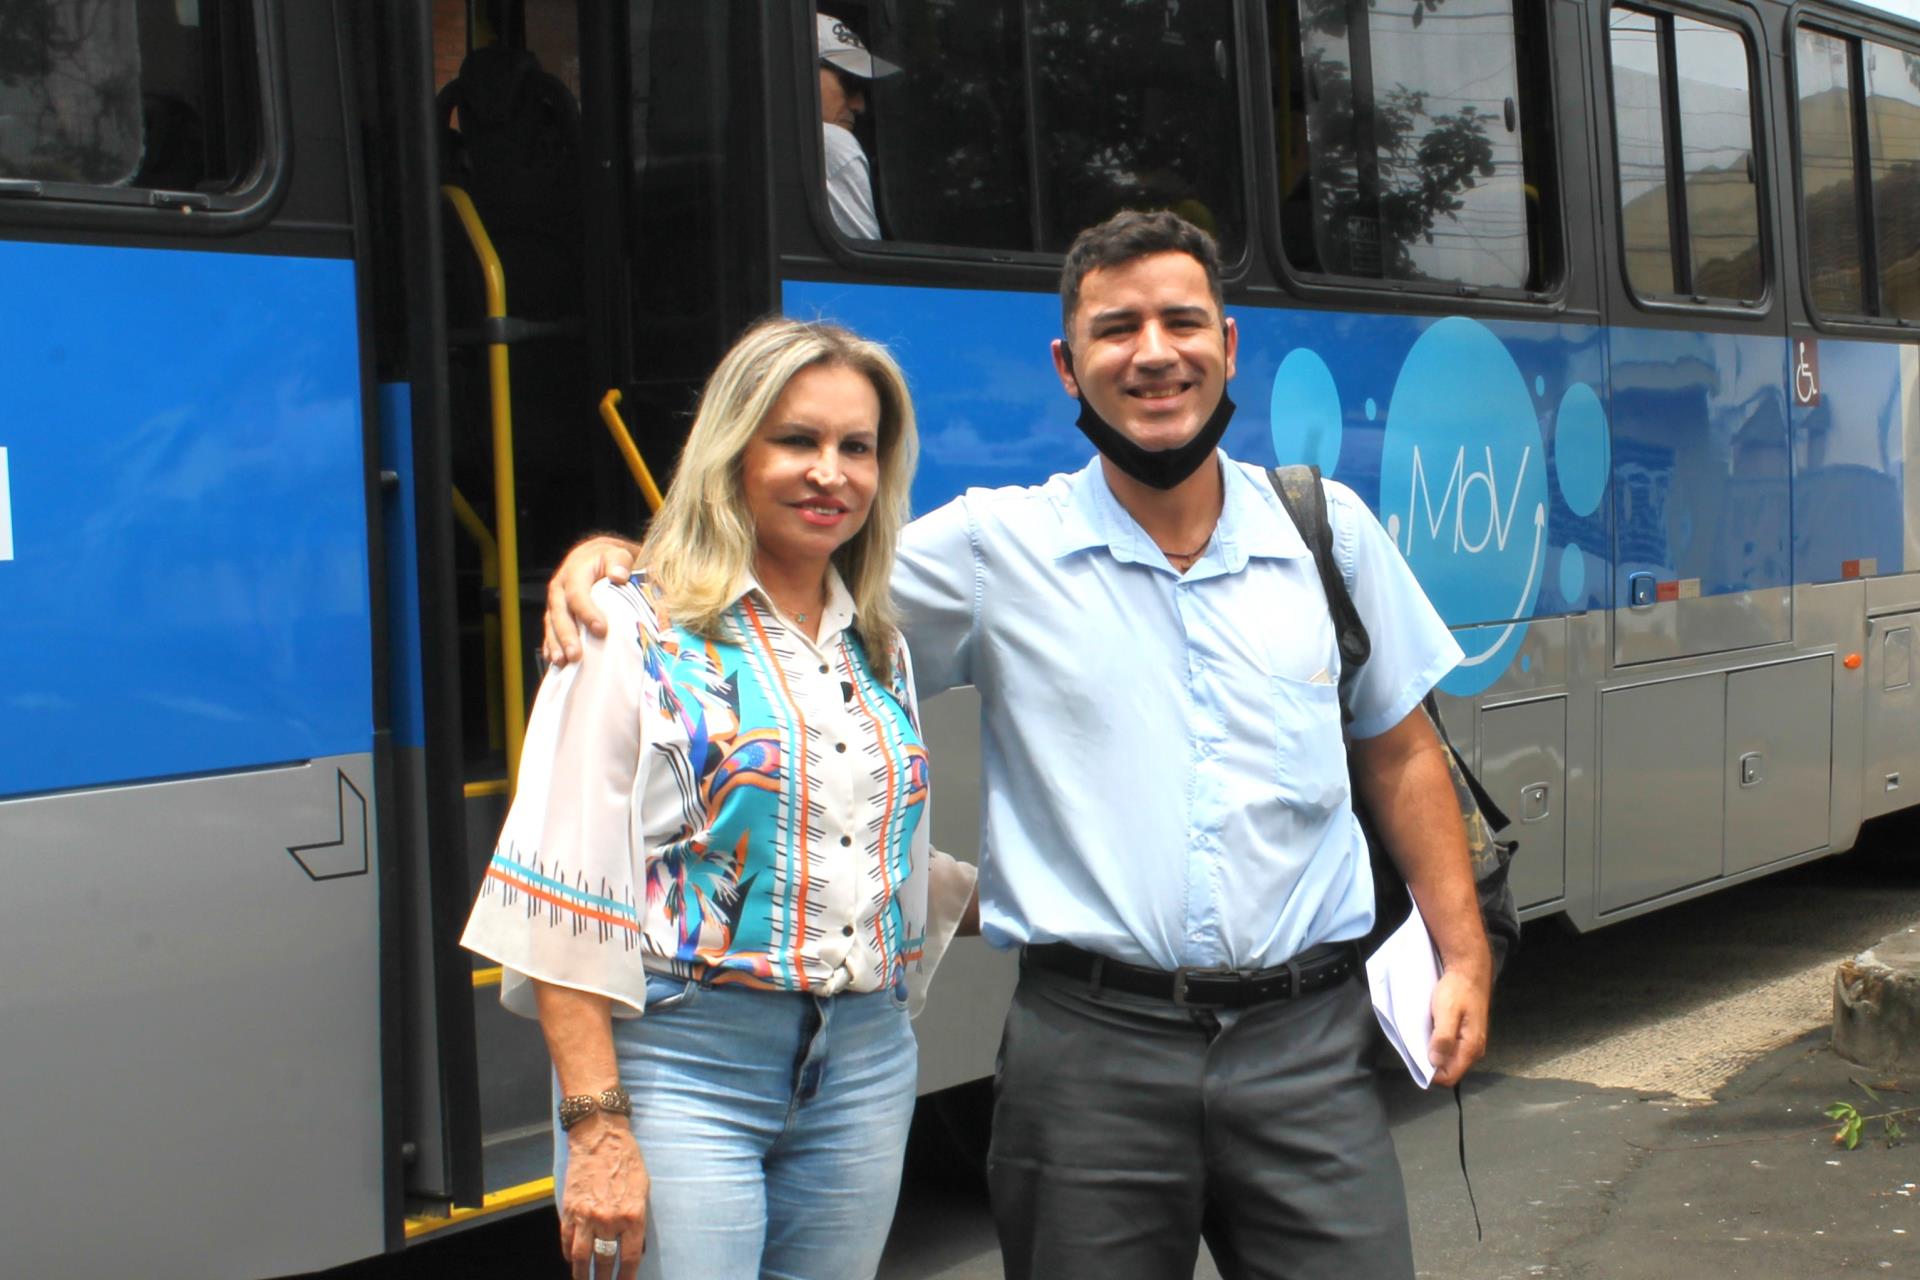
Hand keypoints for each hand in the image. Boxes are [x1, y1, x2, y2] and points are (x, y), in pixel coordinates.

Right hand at [544, 537, 639, 666]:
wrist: (594, 557)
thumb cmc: (608, 559)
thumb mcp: (617, 554)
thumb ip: (619, 562)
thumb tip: (618, 576)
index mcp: (574, 573)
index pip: (577, 594)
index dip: (587, 612)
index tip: (601, 630)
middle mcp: (559, 589)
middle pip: (560, 613)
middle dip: (567, 635)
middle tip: (575, 655)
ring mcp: (555, 604)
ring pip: (551, 625)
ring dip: (556, 644)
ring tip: (562, 662)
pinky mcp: (555, 616)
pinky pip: (550, 632)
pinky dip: (552, 646)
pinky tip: (556, 662)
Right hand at [557, 1117, 648, 1279]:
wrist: (600, 1138)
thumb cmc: (627, 1160)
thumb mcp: (643, 1189)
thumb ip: (638, 1219)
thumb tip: (634, 1245)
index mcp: (633, 1215)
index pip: (629, 1258)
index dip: (626, 1277)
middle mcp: (609, 1219)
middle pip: (605, 1261)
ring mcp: (586, 1216)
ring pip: (581, 1258)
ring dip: (582, 1275)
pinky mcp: (569, 1210)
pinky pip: (567, 1241)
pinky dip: (569, 1254)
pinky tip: (573, 1261)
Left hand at [1427, 964, 1489, 1087]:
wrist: (1469, 970)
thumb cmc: (1458, 989)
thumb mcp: (1447, 1012)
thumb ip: (1443, 1038)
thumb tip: (1435, 1062)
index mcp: (1471, 1048)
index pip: (1450, 1077)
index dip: (1431, 1073)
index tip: (1417, 1059)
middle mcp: (1474, 1050)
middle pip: (1450, 1069)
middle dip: (1432, 1063)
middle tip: (1417, 1045)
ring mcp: (1471, 1042)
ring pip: (1450, 1059)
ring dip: (1435, 1053)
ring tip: (1423, 1037)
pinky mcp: (1467, 1034)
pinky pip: (1451, 1048)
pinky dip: (1439, 1044)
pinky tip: (1431, 1032)